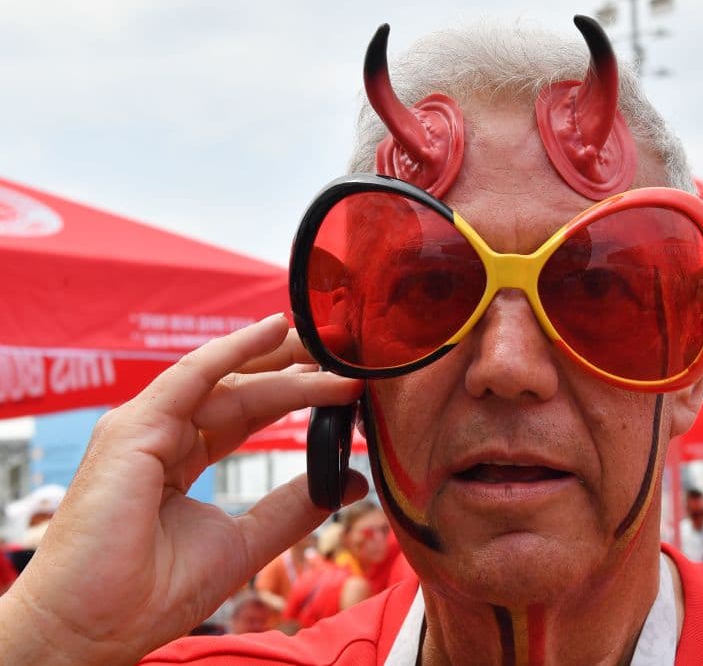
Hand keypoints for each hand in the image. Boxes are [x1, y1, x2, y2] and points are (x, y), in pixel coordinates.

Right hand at [0, 314, 366, 663]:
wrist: (94, 629)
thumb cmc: (150, 594)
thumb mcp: (244, 541)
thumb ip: (294, 507)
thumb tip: (352, 482)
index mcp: (179, 458)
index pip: (246, 410)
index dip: (294, 393)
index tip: (342, 382)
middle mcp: (161, 434)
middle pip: (238, 385)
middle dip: (292, 365)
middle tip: (344, 352)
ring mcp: (144, 428)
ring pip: (227, 381)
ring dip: (283, 362)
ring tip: (332, 347)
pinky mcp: (133, 429)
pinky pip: (192, 375)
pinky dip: (234, 349)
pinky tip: (274, 329)